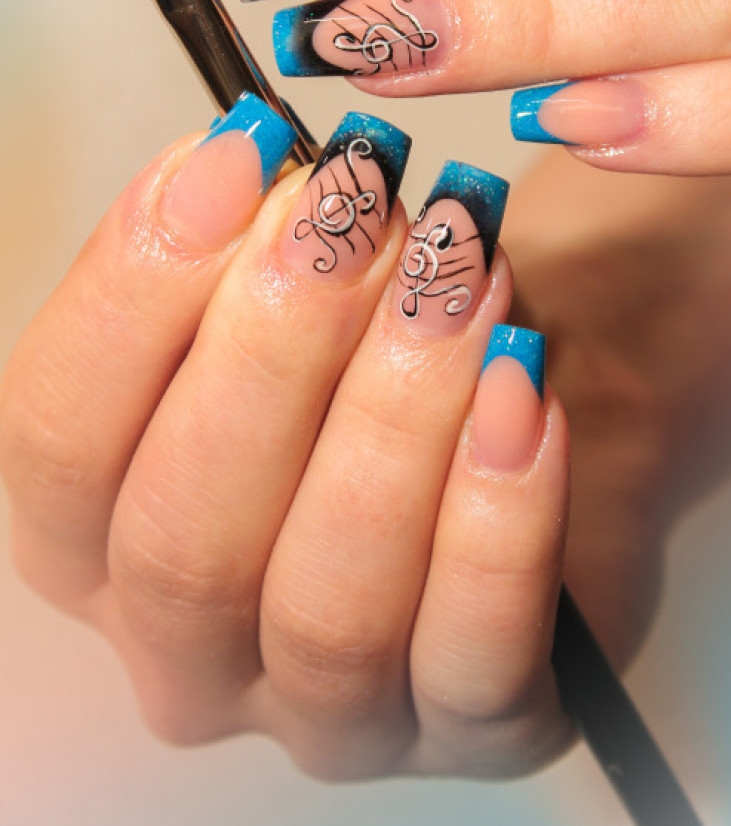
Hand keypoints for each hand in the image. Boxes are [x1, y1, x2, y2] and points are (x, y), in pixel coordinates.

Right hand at [0, 99, 572, 778]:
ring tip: (459, 276)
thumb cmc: (378, 352)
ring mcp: (325, 708)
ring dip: (395, 417)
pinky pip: (472, 656)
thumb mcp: (286, 289)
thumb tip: (231, 161)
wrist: (523, 413)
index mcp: (94, 537)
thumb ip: (237, 245)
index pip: (55, 435)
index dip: (137, 286)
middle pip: (183, 535)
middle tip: (359, 209)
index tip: (239, 153)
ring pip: (326, 606)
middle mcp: (187, 642)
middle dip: (275, 349)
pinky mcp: (466, 727)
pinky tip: (525, 391)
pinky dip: (500, 516)